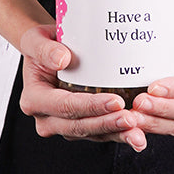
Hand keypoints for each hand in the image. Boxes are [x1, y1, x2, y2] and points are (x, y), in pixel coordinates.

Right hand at [19, 24, 146, 150]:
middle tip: (132, 119)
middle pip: (80, 126)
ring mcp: (62, 125)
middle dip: (108, 124)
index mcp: (34, 99)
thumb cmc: (42, 44)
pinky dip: (118, 134)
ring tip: (139, 133)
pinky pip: (99, 133)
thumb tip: (62, 59)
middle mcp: (46, 118)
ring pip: (92, 134)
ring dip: (116, 134)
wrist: (47, 51)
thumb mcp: (36, 39)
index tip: (115, 100)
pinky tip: (136, 133)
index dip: (91, 106)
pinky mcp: (78, 126)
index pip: (65, 106)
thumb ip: (45, 48)